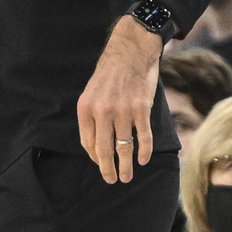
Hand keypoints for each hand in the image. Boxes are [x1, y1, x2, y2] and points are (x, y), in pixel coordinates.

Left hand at [77, 15, 161, 183]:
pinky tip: (144, 160)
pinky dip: (144, 152)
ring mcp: (123, 111)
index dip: (94, 157)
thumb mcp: (91, 92)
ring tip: (127, 177)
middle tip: (112, 180)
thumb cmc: (109, 73)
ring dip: (126, 166)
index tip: (100, 164)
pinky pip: (143, 137)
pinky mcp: (141, 109)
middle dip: (107, 169)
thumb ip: (92, 115)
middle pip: (104, 149)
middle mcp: (102, 111)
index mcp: (86, 107)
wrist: (129, 52)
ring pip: (124, 148)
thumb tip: (94, 144)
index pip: (87, 142)